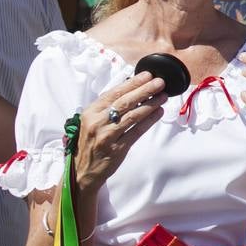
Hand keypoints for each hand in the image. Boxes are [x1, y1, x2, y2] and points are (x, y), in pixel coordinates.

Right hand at [75, 72, 166, 193]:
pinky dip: (149, 121)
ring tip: (163, 96)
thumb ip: (107, 108)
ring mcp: (107, 136)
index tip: (147, 75)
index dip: (131, 83)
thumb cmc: (89, 142)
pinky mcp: (117, 149)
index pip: (113, 93)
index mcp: (90, 113)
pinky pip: (136, 132)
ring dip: (151, 104)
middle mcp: (97, 123)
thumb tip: (130, 89)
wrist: (82, 171)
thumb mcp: (91, 121)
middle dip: (144, 90)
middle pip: (125, 102)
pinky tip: (159, 112)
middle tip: (160, 82)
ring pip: (132, 116)